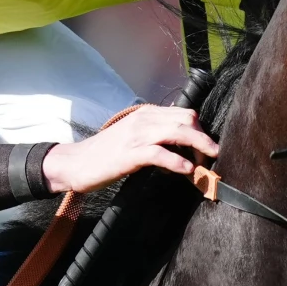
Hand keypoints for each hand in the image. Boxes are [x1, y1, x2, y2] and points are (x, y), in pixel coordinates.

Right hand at [41, 105, 218, 193]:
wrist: (75, 163)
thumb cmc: (105, 154)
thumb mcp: (132, 137)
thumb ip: (154, 136)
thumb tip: (181, 148)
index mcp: (145, 114)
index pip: (184, 114)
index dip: (200, 130)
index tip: (206, 150)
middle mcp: (143, 120)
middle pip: (186, 120)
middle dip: (204, 139)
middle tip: (211, 158)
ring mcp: (136, 135)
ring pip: (178, 132)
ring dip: (198, 149)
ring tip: (206, 165)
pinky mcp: (130, 154)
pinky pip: (161, 154)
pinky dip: (178, 162)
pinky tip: (187, 171)